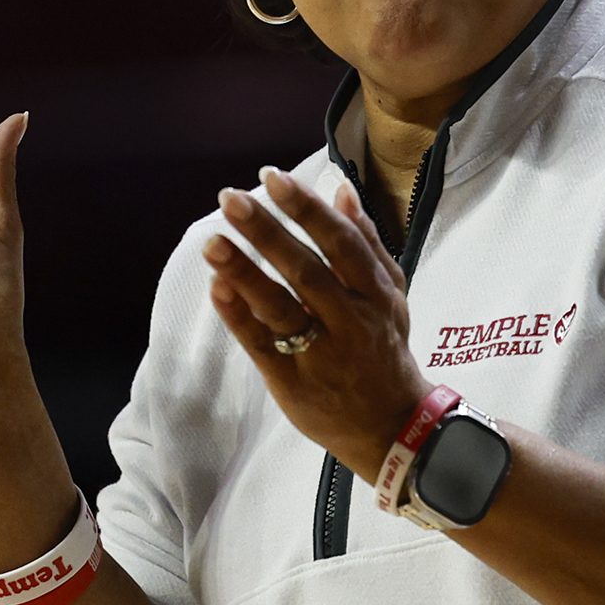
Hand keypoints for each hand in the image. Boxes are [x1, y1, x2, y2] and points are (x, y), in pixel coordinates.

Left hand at [205, 169, 431, 477]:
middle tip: (231, 198)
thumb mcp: (392, 295)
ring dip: (246, 272)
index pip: (341, 243)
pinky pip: (262, 344)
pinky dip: (239, 315)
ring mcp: (321, 353)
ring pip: (282, 307)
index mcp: (376, 294)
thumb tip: (342, 191)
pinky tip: (216, 287)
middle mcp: (350, 320)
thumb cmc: (385, 349)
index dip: (307, 209)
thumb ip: (368, 243)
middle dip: (268, 232)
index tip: (274, 177)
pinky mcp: (292, 382)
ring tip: (212, 241)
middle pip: (307, 271)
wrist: (392, 428)